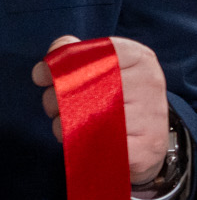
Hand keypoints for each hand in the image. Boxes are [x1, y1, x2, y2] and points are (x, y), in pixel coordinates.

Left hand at [32, 35, 170, 186]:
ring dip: (66, 125)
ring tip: (66, 127)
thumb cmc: (119, 101)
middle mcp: (151, 82)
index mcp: (141, 57)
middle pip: (90, 86)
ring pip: (92, 118)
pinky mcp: (148, 145)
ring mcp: (152, 115)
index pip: (97, 54)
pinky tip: (80, 143)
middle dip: (58, 99)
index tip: (41, 77)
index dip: (64, 65)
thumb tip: (55, 54)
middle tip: (53, 108)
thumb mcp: (105, 71)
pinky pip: (100, 144)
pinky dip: (81, 145)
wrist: (150, 142)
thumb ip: (77, 56)